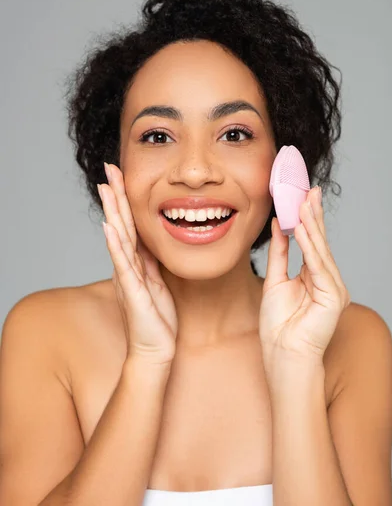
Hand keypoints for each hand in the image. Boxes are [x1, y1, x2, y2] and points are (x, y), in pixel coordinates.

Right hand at [98, 162, 177, 366]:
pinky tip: (109, 227)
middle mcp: (127, 264)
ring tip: (106, 188)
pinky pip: (123, 264)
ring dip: (112, 212)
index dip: (125, 199)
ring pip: (119, 237)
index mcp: (136, 261)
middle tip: (110, 168)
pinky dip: (115, 244)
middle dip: (116, 195)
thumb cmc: (157, 318)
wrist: (155, 350)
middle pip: (120, 223)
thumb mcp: (158, 281)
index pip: (129, 223)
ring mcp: (127, 276)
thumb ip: (151, 260)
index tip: (122, 174)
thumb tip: (151, 239)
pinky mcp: (132, 290)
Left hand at [259, 186, 350, 365]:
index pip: (312, 242)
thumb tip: (279, 228)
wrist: (282, 354)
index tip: (303, 195)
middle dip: (313, 215)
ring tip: (304, 202)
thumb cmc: (278, 325)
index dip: (307, 219)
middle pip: (319, 241)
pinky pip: (319, 266)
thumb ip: (280, 255)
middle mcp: (327, 279)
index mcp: (315, 276)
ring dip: (311, 224)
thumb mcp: (275, 280)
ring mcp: (333, 288)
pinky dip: (309, 246)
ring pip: (320, 250)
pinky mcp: (333, 296)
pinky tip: (301, 228)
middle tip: (309, 189)